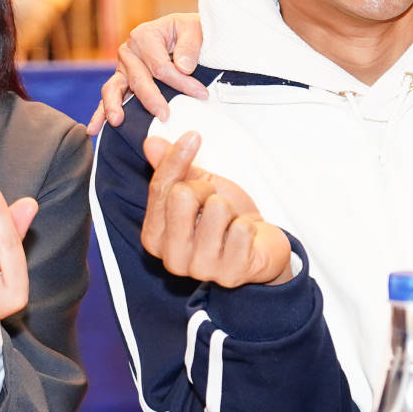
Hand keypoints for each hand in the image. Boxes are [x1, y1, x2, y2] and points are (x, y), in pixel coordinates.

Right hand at [100, 11, 205, 125]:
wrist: (182, 33)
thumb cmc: (189, 33)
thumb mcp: (194, 29)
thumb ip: (189, 46)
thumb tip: (183, 67)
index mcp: (144, 35)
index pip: (161, 66)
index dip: (182, 82)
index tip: (201, 94)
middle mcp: (129, 51)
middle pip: (139, 79)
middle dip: (152, 99)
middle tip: (164, 116)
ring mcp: (122, 67)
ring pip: (114, 88)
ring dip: (114, 106)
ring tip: (117, 121)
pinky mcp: (120, 81)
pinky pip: (109, 98)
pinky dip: (100, 113)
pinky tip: (94, 129)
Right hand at [140, 131, 290, 287]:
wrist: (260, 247)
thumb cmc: (224, 219)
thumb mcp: (198, 188)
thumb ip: (174, 169)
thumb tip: (152, 143)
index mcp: (154, 237)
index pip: (160, 188)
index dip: (177, 159)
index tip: (193, 136)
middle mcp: (171, 257)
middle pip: (182, 195)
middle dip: (207, 190)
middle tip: (216, 204)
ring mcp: (200, 269)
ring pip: (216, 209)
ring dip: (229, 209)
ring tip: (230, 223)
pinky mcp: (230, 275)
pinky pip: (240, 229)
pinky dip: (248, 225)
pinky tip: (245, 238)